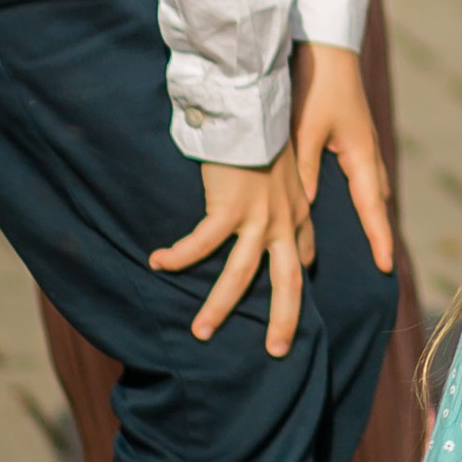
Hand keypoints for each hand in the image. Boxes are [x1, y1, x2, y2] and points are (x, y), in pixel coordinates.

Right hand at [150, 145, 315, 353]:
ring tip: (201, 333)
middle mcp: (284, 220)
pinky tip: (158, 264)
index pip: (303, 254)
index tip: (292, 293)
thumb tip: (273, 193)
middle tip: (277, 351)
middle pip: (287, 282)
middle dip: (283, 320)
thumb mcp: (284, 163)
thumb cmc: (263, 130)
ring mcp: (258, 218)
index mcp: (297, 210)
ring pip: (240, 276)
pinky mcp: (229, 209)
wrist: (254, 109)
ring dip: (219, 307)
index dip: (298, 275)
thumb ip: (280, 187)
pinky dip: (178, 257)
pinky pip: (200, 244)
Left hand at [289, 39, 393, 276]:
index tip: (384, 267)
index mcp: (360, 154)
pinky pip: (361, 172)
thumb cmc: (315, 84)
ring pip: (371, 185)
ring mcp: (362, 142)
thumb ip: (306, 169)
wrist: (325, 44)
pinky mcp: (352, 134)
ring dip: (371, 211)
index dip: (378, 238)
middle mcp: (367, 152)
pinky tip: (349, 197)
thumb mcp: (305, 129)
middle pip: (376, 200)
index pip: (372, 206)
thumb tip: (307, 208)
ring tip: (368, 239)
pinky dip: (361, 191)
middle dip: (378, 230)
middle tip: (379, 262)